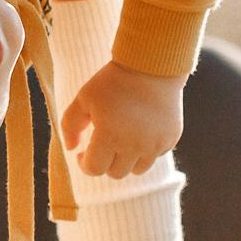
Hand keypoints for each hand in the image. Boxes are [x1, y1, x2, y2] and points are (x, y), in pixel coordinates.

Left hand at [63, 60, 184, 179]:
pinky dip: (145, 151)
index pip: (94, 169)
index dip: (84, 164)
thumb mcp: (83, 98)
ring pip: (137, 170)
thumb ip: (70, 125)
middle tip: (102, 146)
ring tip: (120, 143)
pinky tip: (139, 132)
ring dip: (125, 161)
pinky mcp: (170, 139)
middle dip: (105, 163)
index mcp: (109, 136)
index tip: (82, 153)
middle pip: (116, 173)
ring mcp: (154, 144)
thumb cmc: (113, 81)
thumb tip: (71, 149)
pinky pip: (154, 156)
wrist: (152, 66)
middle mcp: (133, 145)